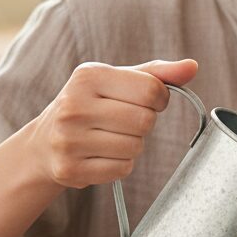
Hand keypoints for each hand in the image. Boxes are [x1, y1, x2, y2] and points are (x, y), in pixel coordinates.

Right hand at [30, 58, 198, 188]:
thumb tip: (193, 66)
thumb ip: (157, 74)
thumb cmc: (92, 105)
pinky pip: (122, 169)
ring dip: (132, 145)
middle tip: (122, 121)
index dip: (158, 99)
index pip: (151, 90)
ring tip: (108, 137)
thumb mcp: (119, 81)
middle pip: (145, 121)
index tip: (143, 101)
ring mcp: (68, 140)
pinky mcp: (70, 169)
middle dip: (144, 123)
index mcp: (88, 76)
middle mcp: (73, 106)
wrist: (44, 143)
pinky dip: (120, 164)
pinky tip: (100, 155)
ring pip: (135, 147)